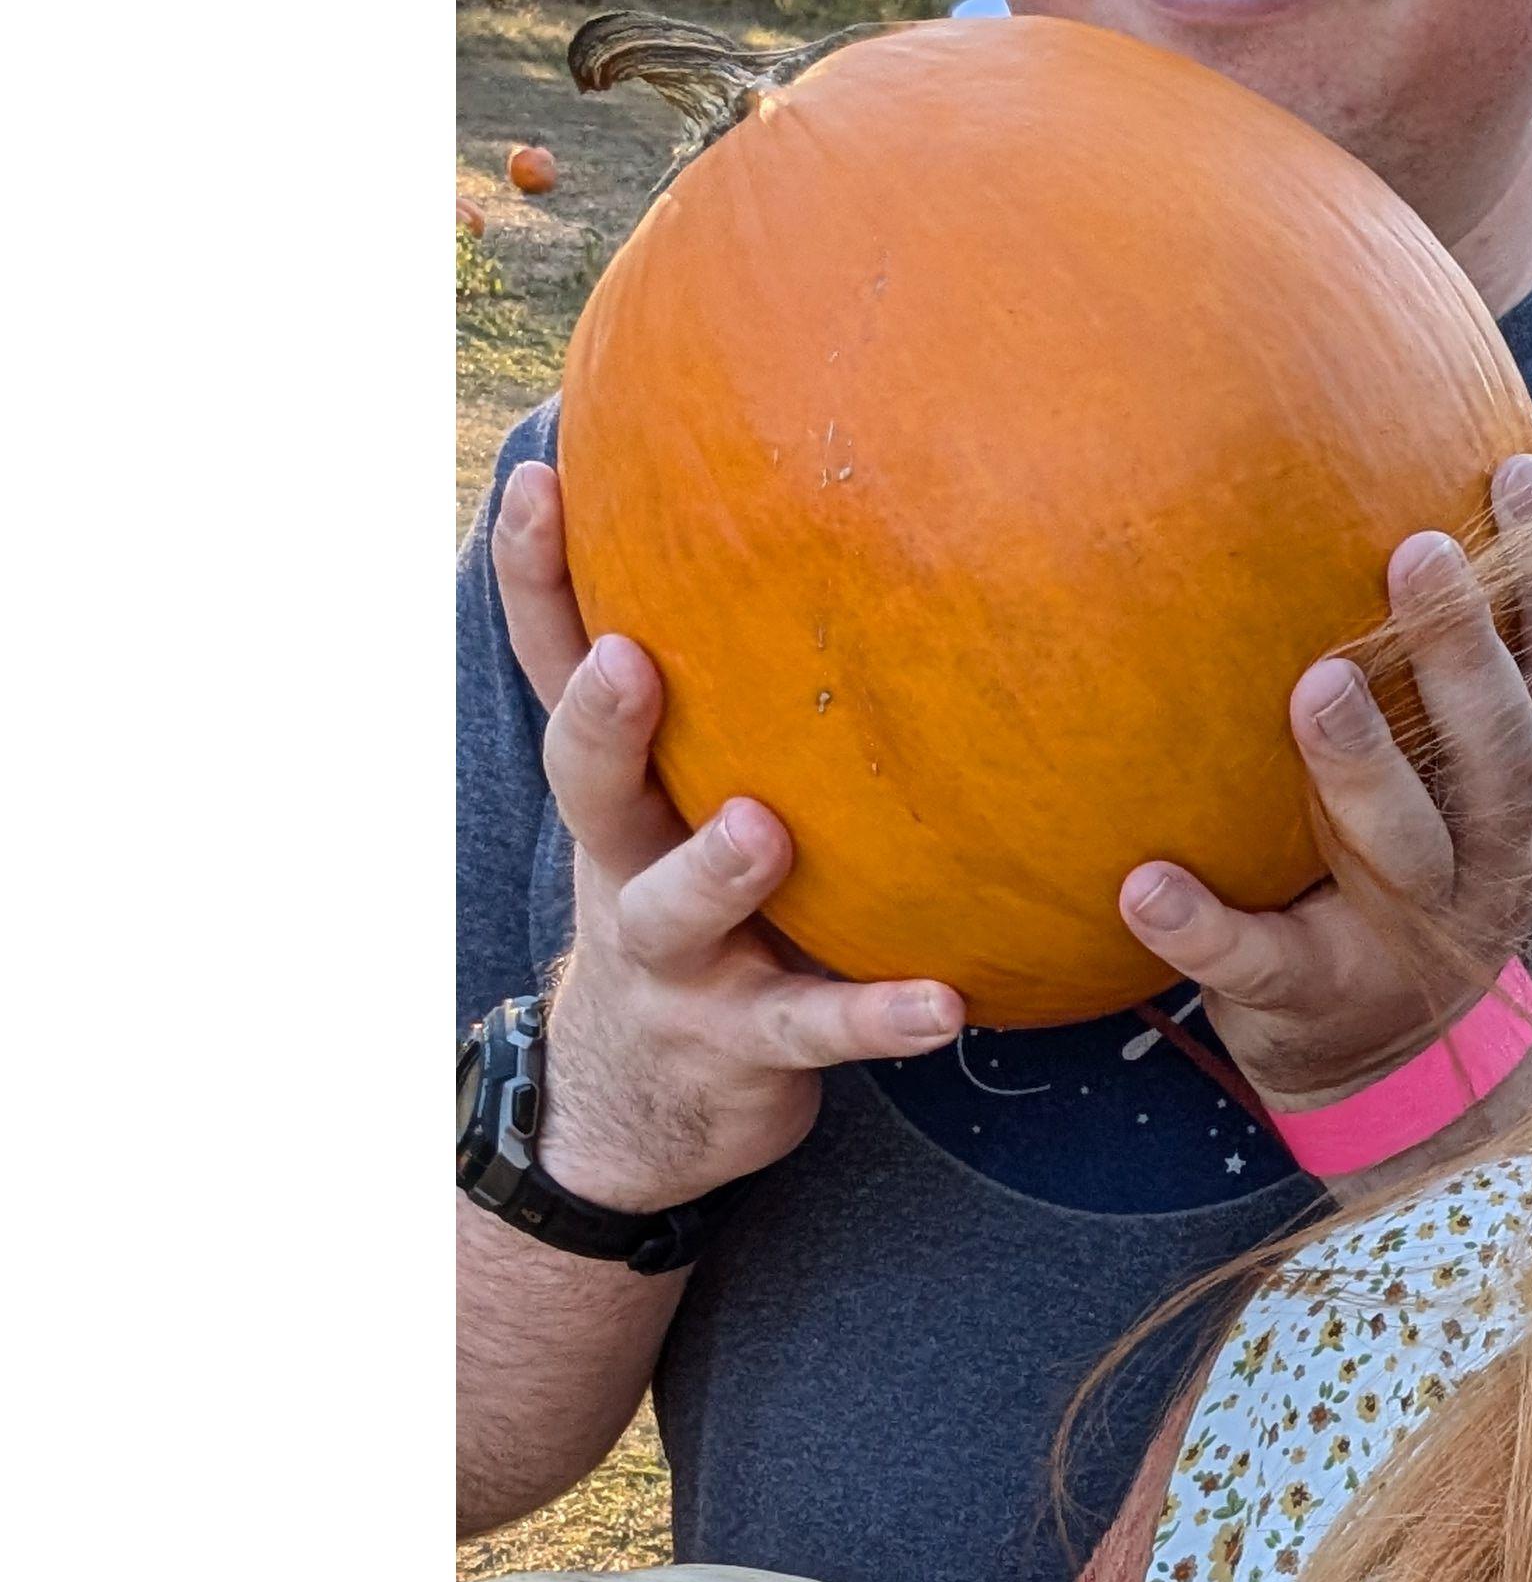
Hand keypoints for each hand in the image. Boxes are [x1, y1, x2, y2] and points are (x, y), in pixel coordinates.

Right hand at [492, 462, 963, 1213]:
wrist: (650, 1104)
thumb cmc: (700, 913)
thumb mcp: (685, 809)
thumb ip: (737, 707)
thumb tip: (815, 533)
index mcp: (622, 796)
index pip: (560, 671)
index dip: (536, 582)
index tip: (539, 477)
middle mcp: (628, 867)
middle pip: (588, 783)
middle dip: (602, 721)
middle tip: (634, 660)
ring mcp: (678, 962)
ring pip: (679, 911)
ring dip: (718, 871)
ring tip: (764, 831)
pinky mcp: (748, 1044)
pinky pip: (817, 1028)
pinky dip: (876, 1017)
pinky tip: (944, 1007)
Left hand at [1115, 455, 1531, 1117]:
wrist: (1379, 1060)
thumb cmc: (1401, 863)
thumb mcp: (1451, 773)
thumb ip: (1441, 665)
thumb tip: (1396, 473)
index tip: (1517, 474)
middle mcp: (1493, 863)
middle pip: (1499, 754)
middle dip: (1463, 653)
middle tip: (1416, 550)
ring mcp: (1408, 937)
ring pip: (1407, 850)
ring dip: (1363, 769)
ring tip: (1312, 686)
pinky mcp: (1313, 998)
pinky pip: (1257, 963)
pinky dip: (1202, 928)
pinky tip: (1142, 884)